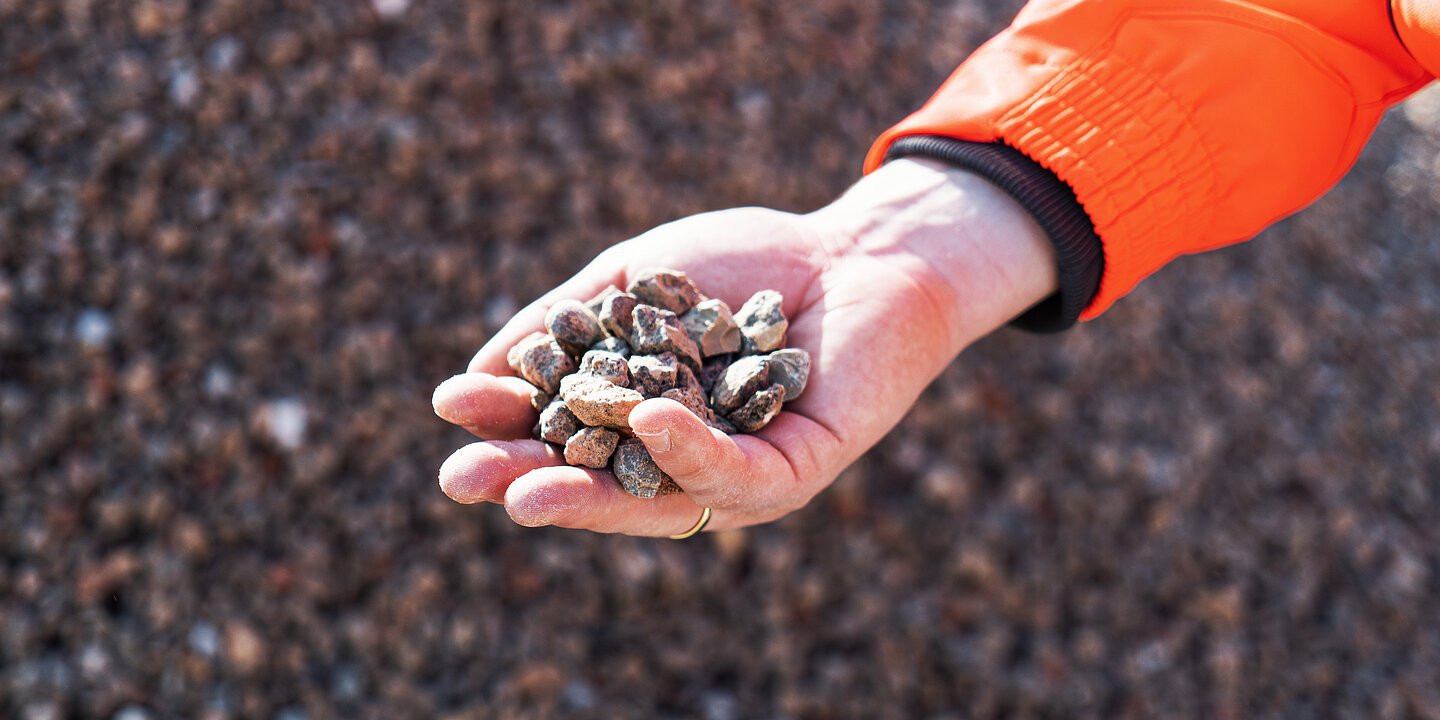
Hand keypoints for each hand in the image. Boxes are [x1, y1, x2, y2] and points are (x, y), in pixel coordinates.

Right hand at [432, 159, 1057, 535]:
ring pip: (658, 499)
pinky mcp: (795, 469)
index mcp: (639, 420)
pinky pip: (737, 476)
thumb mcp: (635, 283)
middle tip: (461, 479)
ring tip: (524, 490)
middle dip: (528, 482)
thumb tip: (473, 375)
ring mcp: (737, 473)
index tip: (449, 402)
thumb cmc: (748, 263)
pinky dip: (690, 451)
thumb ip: (564, 325)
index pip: (562, 432)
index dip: (507, 423)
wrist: (860, 251)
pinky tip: (648, 420)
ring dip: (588, 498)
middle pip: (597, 483)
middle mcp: (683, 461)